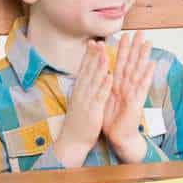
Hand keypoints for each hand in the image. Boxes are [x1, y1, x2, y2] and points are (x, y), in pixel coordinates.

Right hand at [53, 41, 110, 167]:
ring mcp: (86, 101)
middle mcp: (81, 93)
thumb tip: (86, 77)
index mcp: (79, 90)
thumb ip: (83, 89)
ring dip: (99, 66)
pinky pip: (99, 97)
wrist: (72, 141)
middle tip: (99, 41)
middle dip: (93, 56)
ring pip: (93, 81)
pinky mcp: (92, 111)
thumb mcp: (79, 101)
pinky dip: (104, 86)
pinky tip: (110, 76)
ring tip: (106, 53)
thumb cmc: (78, 121)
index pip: (83, 69)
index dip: (88, 55)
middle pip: (87, 71)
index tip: (93, 41)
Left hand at [102, 31, 155, 162]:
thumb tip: (105, 72)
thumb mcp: (105, 99)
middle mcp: (127, 86)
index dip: (122, 49)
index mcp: (117, 85)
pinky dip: (147, 75)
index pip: (120, 63)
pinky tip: (152, 64)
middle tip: (140, 32)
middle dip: (135, 47)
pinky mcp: (137, 102)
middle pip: (132, 63)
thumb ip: (106, 85)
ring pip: (138, 71)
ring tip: (148, 43)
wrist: (119, 136)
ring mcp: (134, 93)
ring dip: (143, 57)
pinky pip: (142, 87)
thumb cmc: (112, 118)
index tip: (124, 35)